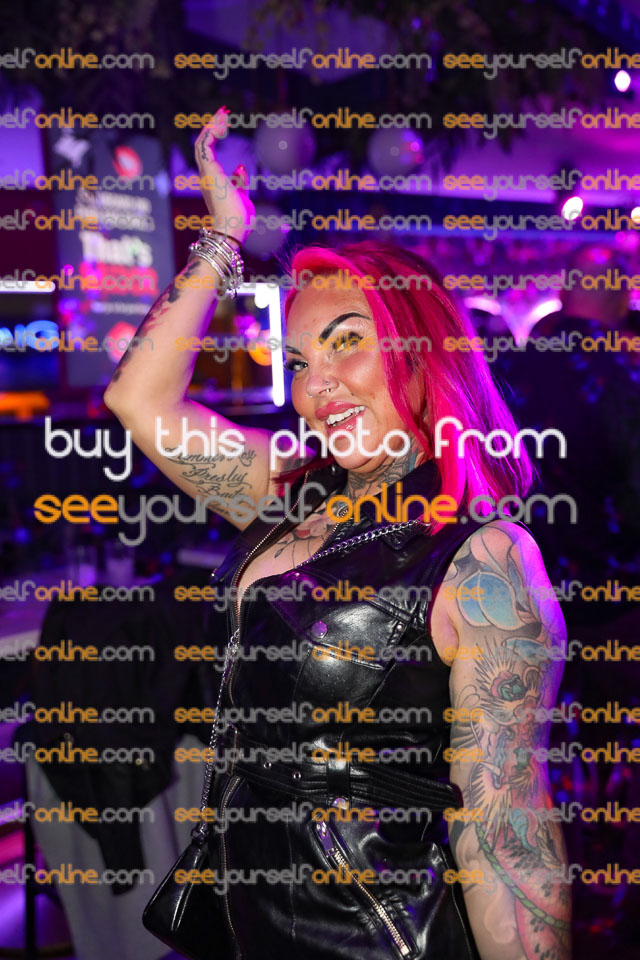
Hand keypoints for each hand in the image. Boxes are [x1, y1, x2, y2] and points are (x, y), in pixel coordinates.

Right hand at [194, 106, 254, 246]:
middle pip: (203, 145)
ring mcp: (205, 173)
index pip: (209, 155)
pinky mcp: (208, 171)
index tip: (224, 125)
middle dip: (211, 127)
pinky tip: (221, 124)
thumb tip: (240, 166)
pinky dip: (211, 132)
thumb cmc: (239, 219)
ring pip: (202, 143)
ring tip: (223, 113)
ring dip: (211, 126)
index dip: (214, 138)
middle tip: (223, 113)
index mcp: (212, 182)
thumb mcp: (242, 196)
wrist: (232, 229)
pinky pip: (204, 145)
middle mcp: (205, 176)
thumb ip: (240, 182)